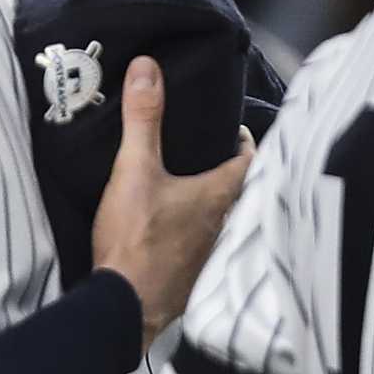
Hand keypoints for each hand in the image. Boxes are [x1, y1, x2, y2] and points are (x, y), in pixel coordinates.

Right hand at [92, 57, 251, 346]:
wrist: (123, 305)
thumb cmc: (137, 237)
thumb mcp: (134, 169)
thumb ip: (142, 119)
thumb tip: (148, 67)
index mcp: (220, 196)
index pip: (250, 161)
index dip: (243, 142)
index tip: (229, 129)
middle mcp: (225, 225)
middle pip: (238, 191)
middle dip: (225, 172)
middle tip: (205, 154)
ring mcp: (210, 255)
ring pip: (221, 220)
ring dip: (210, 204)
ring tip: (186, 188)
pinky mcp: (190, 277)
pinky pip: (200, 246)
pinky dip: (192, 233)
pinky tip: (170, 230)